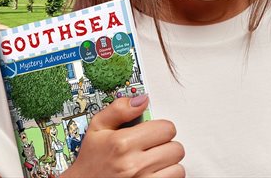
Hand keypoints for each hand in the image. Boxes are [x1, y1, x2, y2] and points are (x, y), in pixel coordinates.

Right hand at [62, 95, 184, 177]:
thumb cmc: (91, 159)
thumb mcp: (97, 128)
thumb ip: (119, 109)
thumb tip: (143, 99)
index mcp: (123, 143)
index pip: (167, 129)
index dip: (160, 129)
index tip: (152, 133)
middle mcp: (134, 165)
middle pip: (176, 148)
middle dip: (165, 146)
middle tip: (151, 149)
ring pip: (178, 167)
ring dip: (168, 164)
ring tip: (152, 163)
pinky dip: (167, 177)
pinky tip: (153, 173)